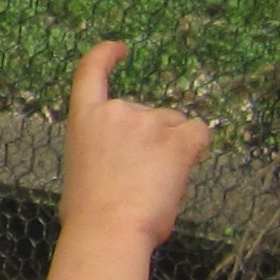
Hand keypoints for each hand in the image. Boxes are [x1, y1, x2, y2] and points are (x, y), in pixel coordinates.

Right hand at [60, 40, 210, 247]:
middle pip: (149, 113)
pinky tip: (184, 168)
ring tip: (156, 186)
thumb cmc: (89, 215)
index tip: (120, 48)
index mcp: (84, 119)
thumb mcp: (81, 171)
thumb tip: (122, 162)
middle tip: (142, 180)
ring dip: (172, 150)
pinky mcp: (177, 140)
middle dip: (153, 140)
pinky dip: (196, 148)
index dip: (106, 55)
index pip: (90, 72)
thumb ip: (101, 151)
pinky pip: (198, 133)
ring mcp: (148, 122)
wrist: (107, 230)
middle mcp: (117, 111)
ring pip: (175, 127)